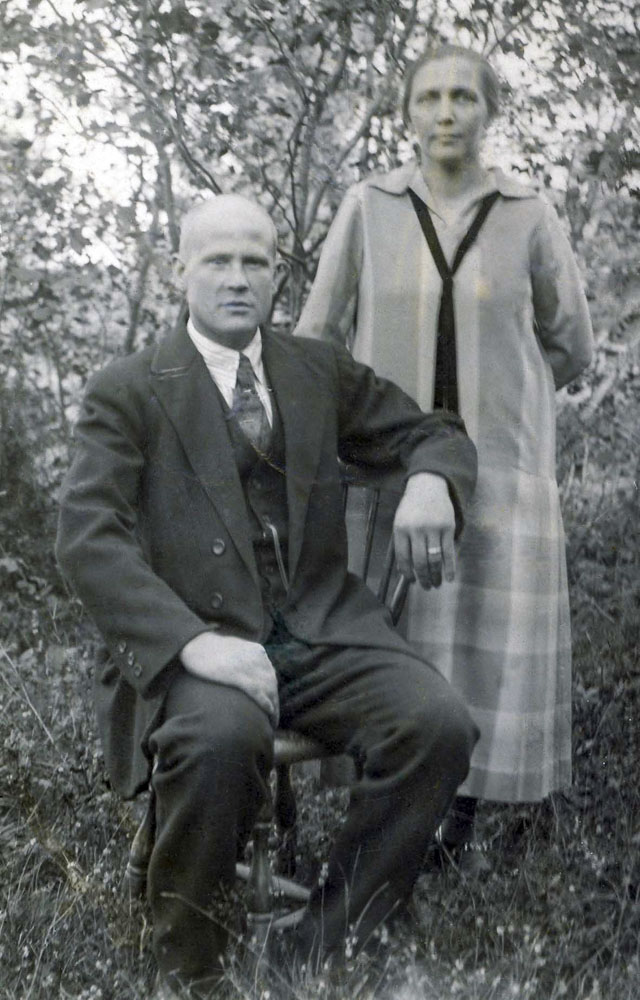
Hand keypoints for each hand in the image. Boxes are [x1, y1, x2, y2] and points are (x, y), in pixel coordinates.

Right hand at [179, 632, 278, 725]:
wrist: (194, 642)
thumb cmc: (209, 648)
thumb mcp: (234, 650)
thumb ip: (244, 659)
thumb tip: (245, 673)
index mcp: (257, 651)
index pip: (270, 675)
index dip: (273, 692)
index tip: (273, 705)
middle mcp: (257, 658)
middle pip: (272, 684)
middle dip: (275, 702)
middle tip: (274, 719)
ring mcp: (248, 666)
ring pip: (269, 690)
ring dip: (274, 708)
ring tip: (272, 723)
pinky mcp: (238, 675)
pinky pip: (257, 692)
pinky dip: (265, 703)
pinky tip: (269, 712)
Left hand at [393, 472, 455, 588]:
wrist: (428, 485)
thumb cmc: (412, 507)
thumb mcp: (400, 521)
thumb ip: (402, 542)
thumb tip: (406, 569)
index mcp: (401, 529)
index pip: (403, 557)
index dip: (407, 573)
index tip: (411, 581)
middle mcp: (416, 530)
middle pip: (420, 562)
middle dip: (423, 578)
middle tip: (426, 587)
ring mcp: (433, 528)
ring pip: (434, 559)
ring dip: (436, 576)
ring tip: (436, 584)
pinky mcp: (448, 528)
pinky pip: (449, 552)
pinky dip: (450, 567)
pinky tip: (449, 577)